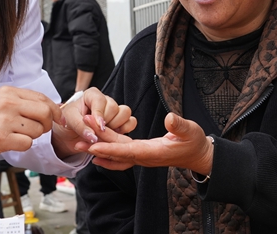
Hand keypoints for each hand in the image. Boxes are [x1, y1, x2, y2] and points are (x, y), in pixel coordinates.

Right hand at [0, 85, 61, 158]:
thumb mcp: (1, 101)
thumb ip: (24, 102)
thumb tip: (52, 108)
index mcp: (9, 92)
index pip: (42, 98)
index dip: (55, 110)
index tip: (58, 119)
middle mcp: (8, 103)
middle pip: (45, 113)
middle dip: (47, 124)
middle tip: (37, 129)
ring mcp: (5, 120)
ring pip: (37, 130)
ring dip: (31, 136)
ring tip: (16, 135)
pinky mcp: (1, 138)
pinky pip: (27, 143)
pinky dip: (23, 146)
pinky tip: (10, 142)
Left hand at [51, 88, 135, 157]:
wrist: (70, 133)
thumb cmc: (68, 122)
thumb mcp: (69, 122)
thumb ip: (80, 127)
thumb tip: (93, 136)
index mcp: (91, 95)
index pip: (100, 100)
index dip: (100, 114)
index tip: (99, 126)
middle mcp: (105, 100)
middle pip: (114, 108)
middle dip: (106, 123)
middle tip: (96, 132)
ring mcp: (115, 110)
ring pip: (125, 113)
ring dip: (116, 126)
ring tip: (103, 133)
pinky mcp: (121, 120)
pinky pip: (131, 121)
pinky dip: (125, 129)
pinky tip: (114, 135)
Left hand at [86, 113, 212, 173]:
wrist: (199, 155)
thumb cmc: (195, 142)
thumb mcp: (190, 130)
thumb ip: (179, 125)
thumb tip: (169, 118)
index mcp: (153, 152)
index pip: (127, 150)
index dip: (109, 148)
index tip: (93, 146)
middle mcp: (144, 157)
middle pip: (116, 154)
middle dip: (96, 149)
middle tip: (77, 143)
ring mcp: (142, 157)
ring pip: (116, 156)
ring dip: (98, 151)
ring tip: (80, 145)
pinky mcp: (141, 154)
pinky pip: (120, 156)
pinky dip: (107, 154)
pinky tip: (95, 152)